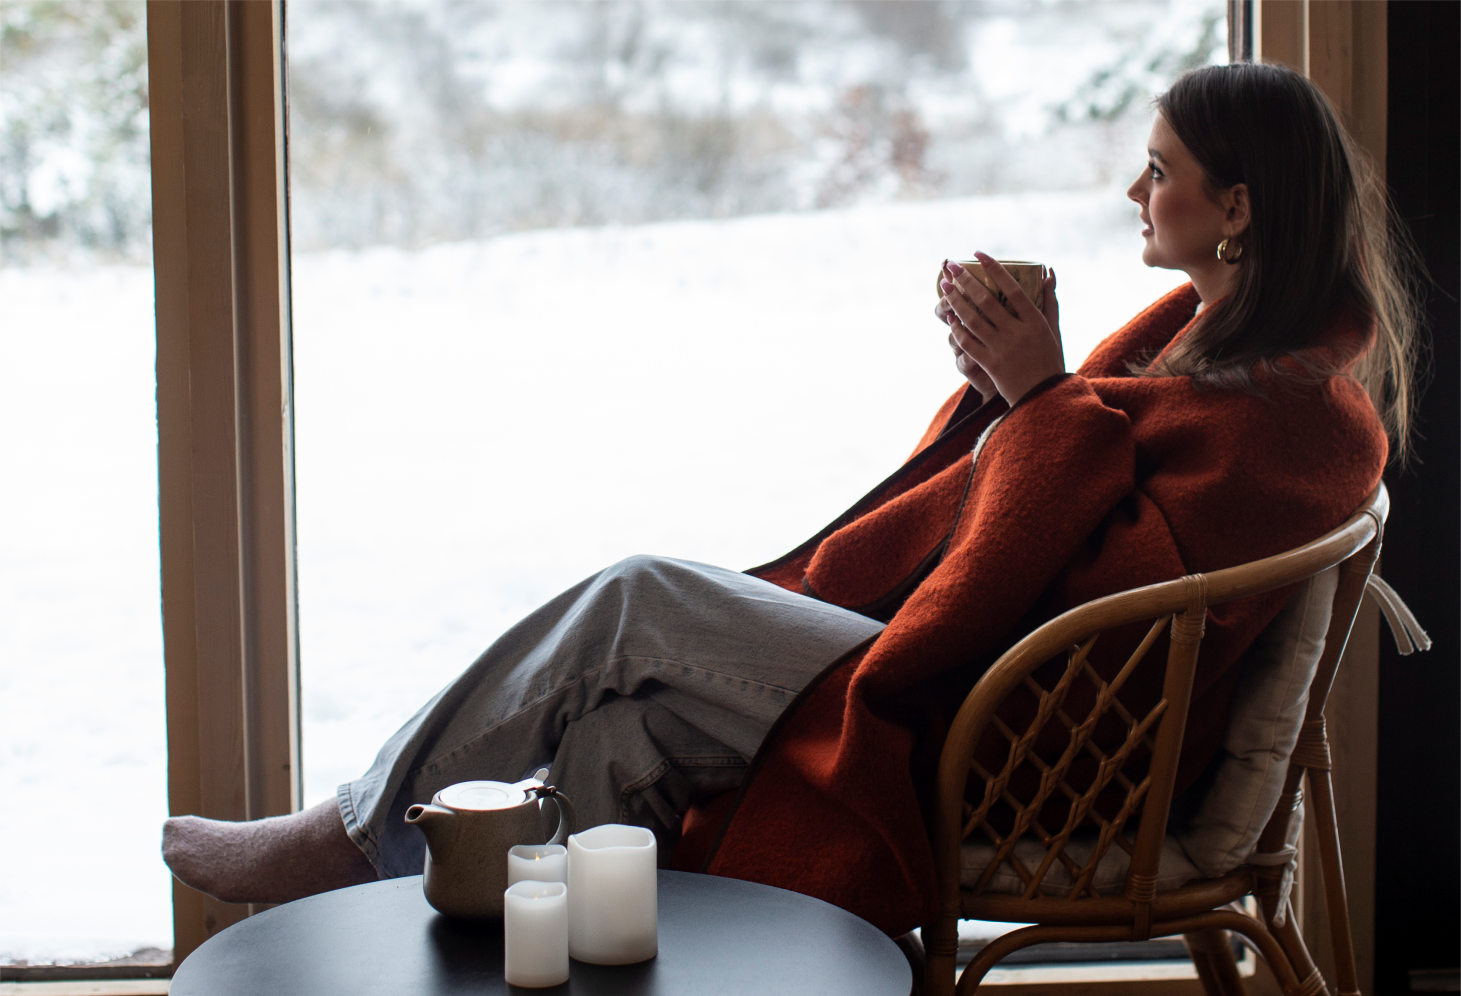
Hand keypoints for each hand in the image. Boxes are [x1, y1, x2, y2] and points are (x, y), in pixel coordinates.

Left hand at [940, 253, 1062, 405]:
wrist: (1043, 397)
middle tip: (951, 266)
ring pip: (973, 320)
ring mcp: (1002, 349)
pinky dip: (957, 329)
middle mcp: (1018, 333)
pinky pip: (968, 343)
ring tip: (945, 286)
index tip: (979, 254)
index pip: (1013, 288)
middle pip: (987, 301)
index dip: (995, 269)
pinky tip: (950, 317)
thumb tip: (1048, 272)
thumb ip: (1049, 300)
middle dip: (966, 280)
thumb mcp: (1053, 329)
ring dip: (956, 301)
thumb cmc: (1050, 359)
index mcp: (1035, 321)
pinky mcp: (989, 364)